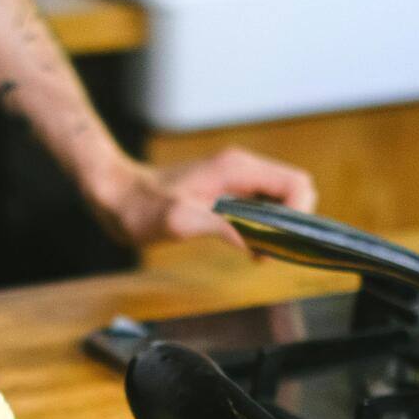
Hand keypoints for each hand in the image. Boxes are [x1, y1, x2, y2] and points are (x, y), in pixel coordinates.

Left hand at [90, 148, 316, 249]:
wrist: (117, 195)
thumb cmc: (141, 207)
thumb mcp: (178, 222)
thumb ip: (218, 228)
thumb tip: (254, 244)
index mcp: (235, 168)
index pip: (295, 184)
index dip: (300, 214)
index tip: (282, 242)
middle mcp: (241, 167)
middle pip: (295, 188)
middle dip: (294, 222)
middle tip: (272, 251)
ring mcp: (235, 176)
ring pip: (281, 197)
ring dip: (281, 225)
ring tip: (262, 252)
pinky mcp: (228, 189)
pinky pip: (263, 203)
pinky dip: (266, 224)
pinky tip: (251, 245)